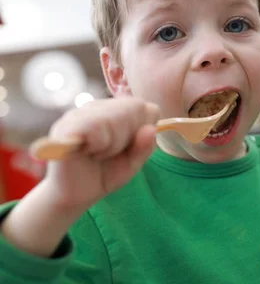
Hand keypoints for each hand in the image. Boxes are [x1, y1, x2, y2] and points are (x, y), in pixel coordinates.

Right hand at [41, 97, 159, 209]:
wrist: (72, 196)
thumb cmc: (103, 174)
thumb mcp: (132, 164)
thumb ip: (144, 147)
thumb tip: (150, 129)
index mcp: (118, 112)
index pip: (148, 108)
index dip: (144, 131)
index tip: (129, 147)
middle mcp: (99, 107)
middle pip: (135, 107)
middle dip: (129, 137)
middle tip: (110, 153)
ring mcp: (80, 113)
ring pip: (116, 115)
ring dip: (112, 143)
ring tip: (97, 154)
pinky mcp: (65, 125)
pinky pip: (94, 125)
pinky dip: (97, 145)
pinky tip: (86, 153)